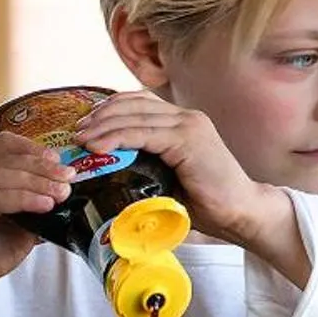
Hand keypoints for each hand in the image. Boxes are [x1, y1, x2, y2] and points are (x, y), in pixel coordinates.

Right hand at [0, 133, 74, 303]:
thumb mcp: (19, 222)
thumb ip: (36, 203)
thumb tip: (67, 192)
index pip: (5, 144)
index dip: (34, 149)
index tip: (60, 161)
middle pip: (8, 159)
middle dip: (44, 168)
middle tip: (69, 178)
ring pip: (4, 176)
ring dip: (38, 183)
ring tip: (62, 193)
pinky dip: (25, 199)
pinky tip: (45, 205)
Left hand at [73, 90, 290, 249]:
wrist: (241, 213)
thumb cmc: (206, 203)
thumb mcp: (169, 178)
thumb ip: (146, 166)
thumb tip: (108, 172)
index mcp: (182, 122)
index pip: (138, 103)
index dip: (109, 110)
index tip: (85, 125)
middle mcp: (186, 117)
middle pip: (133, 104)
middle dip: (100, 116)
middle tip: (76, 132)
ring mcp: (189, 125)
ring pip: (134, 116)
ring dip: (103, 126)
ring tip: (81, 140)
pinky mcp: (188, 140)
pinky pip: (143, 133)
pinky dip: (117, 138)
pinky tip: (98, 147)